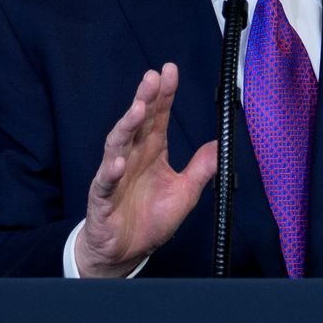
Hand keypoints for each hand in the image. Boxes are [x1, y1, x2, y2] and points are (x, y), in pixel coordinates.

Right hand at [73, 64, 216, 277]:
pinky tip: (120, 162)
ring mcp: (115, 175)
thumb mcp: (185, 193)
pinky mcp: (102, 197)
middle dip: (144, 99)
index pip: (158, 118)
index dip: (163, 95)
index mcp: (152, 152)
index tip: (169, 71)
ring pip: (118, 144)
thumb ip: (201, 169)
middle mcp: (132, 157)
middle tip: (152, 78)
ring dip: (127, 126)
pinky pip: (106, 181)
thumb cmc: (150, 219)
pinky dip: (112, 171)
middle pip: (137, 123)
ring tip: (138, 109)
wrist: (125, 251)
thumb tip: (220, 146)